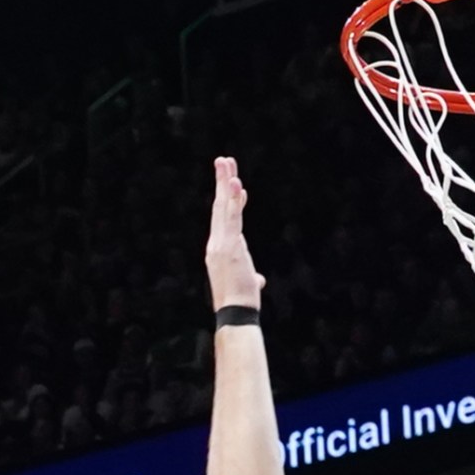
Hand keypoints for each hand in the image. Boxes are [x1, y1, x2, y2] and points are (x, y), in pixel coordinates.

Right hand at [205, 155, 264, 314]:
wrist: (235, 313)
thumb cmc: (241, 303)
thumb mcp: (248, 285)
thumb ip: (252, 278)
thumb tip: (258, 280)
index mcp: (218, 250)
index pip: (225, 220)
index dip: (231, 201)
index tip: (238, 186)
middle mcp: (216, 243)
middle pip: (219, 207)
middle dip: (222, 182)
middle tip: (224, 160)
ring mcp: (221, 243)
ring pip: (223, 207)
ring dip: (225, 182)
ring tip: (226, 162)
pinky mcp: (229, 245)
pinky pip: (231, 217)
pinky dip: (232, 200)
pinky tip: (235, 183)